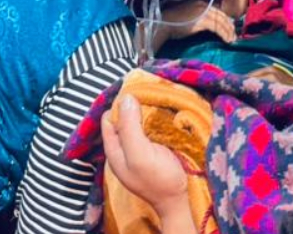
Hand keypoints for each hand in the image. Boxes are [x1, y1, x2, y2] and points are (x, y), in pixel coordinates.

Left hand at [102, 94, 189, 215]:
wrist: (183, 199)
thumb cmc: (159, 180)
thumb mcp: (139, 153)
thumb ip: (129, 127)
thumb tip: (126, 97)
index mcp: (115, 150)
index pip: (109, 118)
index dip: (119, 106)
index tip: (136, 95)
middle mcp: (127, 147)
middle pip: (125, 117)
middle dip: (135, 106)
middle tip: (150, 94)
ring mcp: (143, 147)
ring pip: (141, 120)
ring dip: (149, 110)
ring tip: (159, 98)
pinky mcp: (159, 147)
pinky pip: (155, 126)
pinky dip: (160, 117)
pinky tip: (167, 111)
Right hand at [159, 0, 236, 43]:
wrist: (163, 24)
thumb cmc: (173, 23)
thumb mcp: (188, 16)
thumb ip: (199, 17)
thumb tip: (209, 25)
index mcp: (200, 3)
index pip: (218, 12)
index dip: (225, 21)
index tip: (230, 30)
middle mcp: (203, 5)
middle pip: (222, 16)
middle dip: (230, 27)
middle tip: (234, 37)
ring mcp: (202, 12)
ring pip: (221, 22)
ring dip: (229, 32)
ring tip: (232, 41)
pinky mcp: (201, 20)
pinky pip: (217, 27)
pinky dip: (224, 34)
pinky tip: (226, 40)